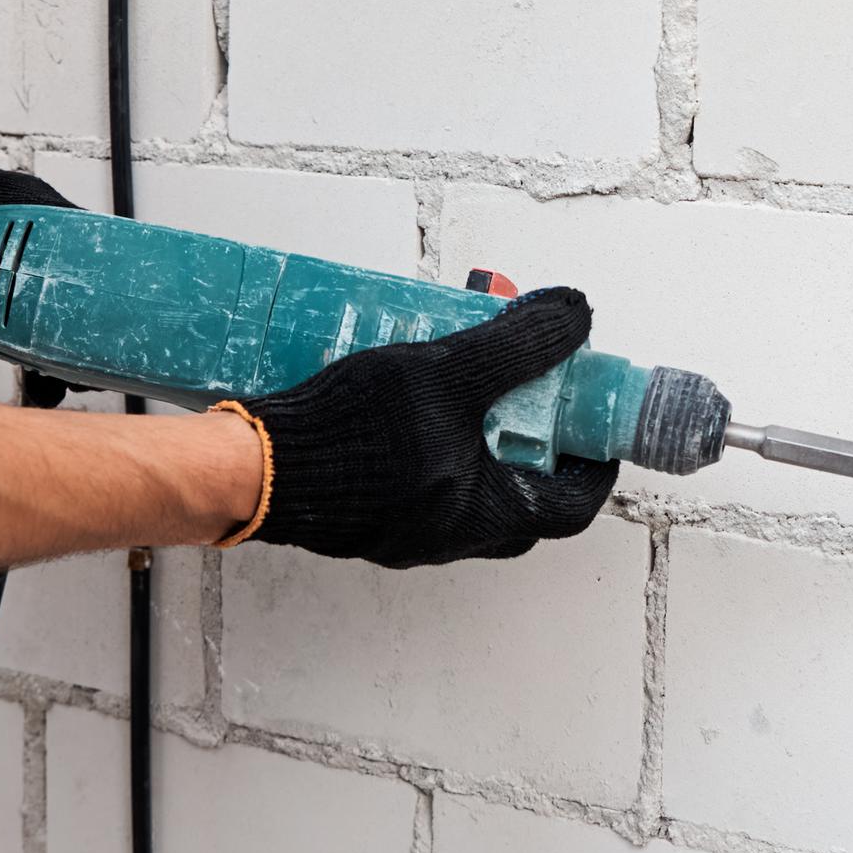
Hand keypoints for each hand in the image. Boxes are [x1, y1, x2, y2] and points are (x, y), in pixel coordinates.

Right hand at [234, 287, 619, 567]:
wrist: (258, 466)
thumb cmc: (356, 428)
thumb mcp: (448, 371)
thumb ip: (518, 346)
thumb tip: (575, 316)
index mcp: (485, 514)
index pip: (572, 505)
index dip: (593, 465)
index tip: (592, 427)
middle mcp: (450, 537)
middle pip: (521, 502)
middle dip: (533, 450)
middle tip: (529, 402)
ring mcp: (404, 536)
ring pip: (466, 495)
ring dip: (476, 444)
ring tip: (462, 387)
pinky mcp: (363, 521)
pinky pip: (417, 491)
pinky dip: (429, 451)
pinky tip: (406, 406)